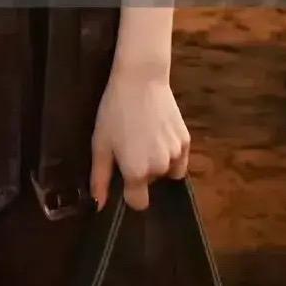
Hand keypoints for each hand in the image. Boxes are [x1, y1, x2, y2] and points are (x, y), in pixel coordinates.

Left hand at [89, 68, 189, 212]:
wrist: (141, 80)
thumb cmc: (115, 111)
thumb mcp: (100, 143)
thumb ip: (100, 178)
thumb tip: (98, 206)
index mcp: (137, 172)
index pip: (139, 203)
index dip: (130, 192)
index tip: (124, 176)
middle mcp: (160, 168)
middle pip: (151, 183)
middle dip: (142, 172)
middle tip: (131, 145)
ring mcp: (176, 154)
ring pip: (167, 171)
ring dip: (157, 162)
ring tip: (145, 137)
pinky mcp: (187, 140)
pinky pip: (179, 158)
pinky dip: (171, 152)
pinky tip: (159, 132)